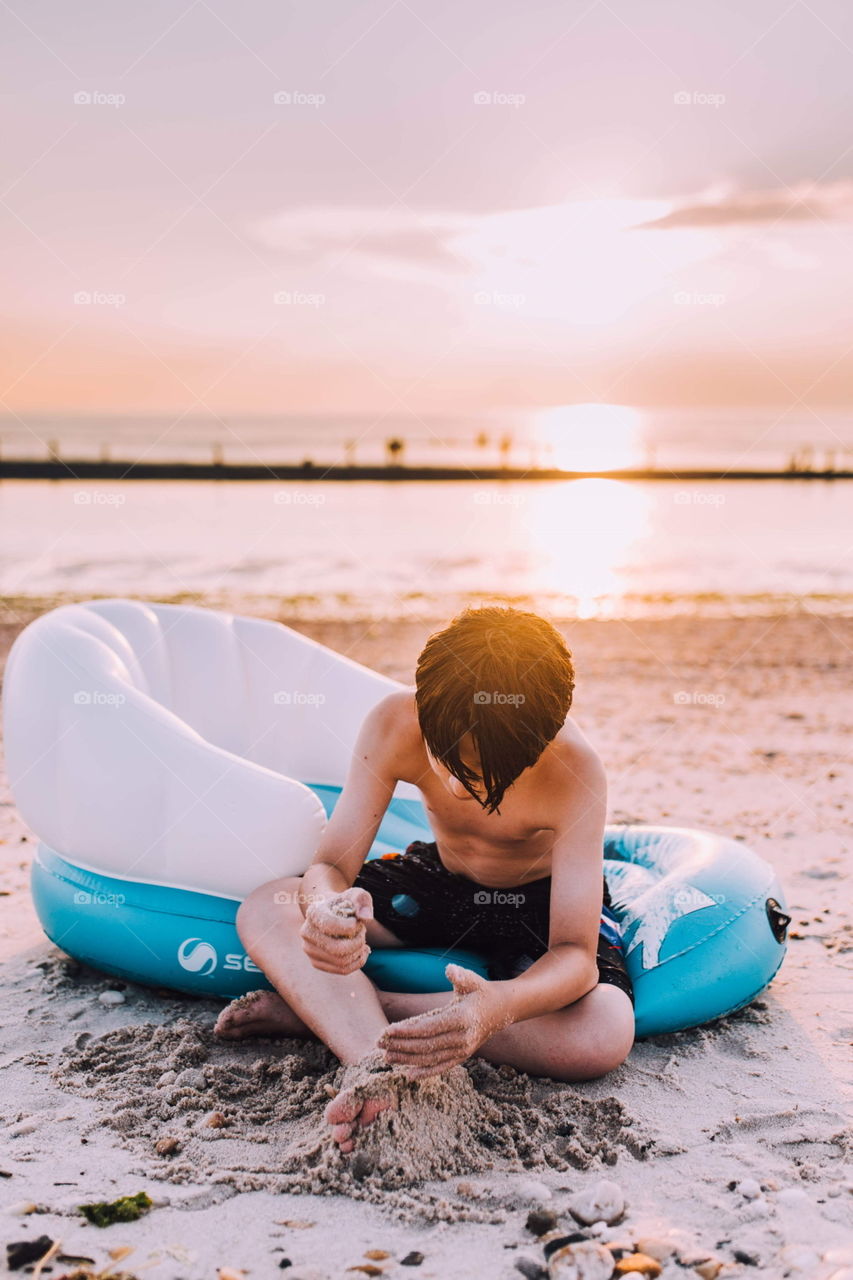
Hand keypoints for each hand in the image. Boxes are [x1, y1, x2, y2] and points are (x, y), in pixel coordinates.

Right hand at [300, 888, 372, 974]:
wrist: (331, 912)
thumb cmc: (346, 903)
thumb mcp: (357, 895)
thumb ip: (362, 900)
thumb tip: (365, 918)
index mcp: (313, 913)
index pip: (332, 926)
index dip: (352, 926)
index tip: (357, 920)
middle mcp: (306, 933)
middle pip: (338, 949)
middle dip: (358, 942)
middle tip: (363, 932)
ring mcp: (309, 950)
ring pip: (341, 962)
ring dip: (358, 952)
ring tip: (362, 941)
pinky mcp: (317, 963)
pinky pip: (342, 970)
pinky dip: (357, 962)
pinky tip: (361, 950)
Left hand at [377, 964, 506, 1077]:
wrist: (502, 1009)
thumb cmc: (482, 991)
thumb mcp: (472, 980)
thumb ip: (460, 975)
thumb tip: (450, 970)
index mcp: (462, 1019)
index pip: (429, 1028)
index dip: (407, 1031)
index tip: (388, 1030)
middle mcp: (462, 1038)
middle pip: (426, 1046)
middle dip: (401, 1045)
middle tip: (379, 1043)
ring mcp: (463, 1050)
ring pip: (431, 1059)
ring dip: (407, 1059)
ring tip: (387, 1056)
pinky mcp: (463, 1056)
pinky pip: (442, 1067)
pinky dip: (425, 1072)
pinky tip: (408, 1074)